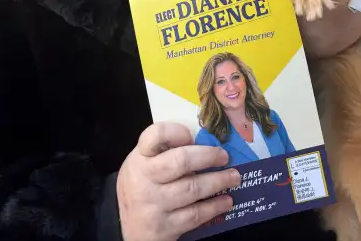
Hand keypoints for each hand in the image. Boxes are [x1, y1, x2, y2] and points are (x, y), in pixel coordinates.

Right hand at [117, 123, 239, 240]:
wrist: (127, 227)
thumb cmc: (142, 186)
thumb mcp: (144, 163)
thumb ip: (164, 151)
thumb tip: (201, 141)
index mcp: (140, 158)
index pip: (155, 136)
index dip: (175, 132)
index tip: (191, 135)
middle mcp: (144, 180)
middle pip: (180, 161)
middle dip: (208, 156)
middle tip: (224, 156)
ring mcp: (154, 205)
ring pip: (192, 189)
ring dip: (218, 182)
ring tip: (234, 177)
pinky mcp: (165, 227)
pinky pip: (195, 215)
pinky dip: (214, 207)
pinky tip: (226, 201)